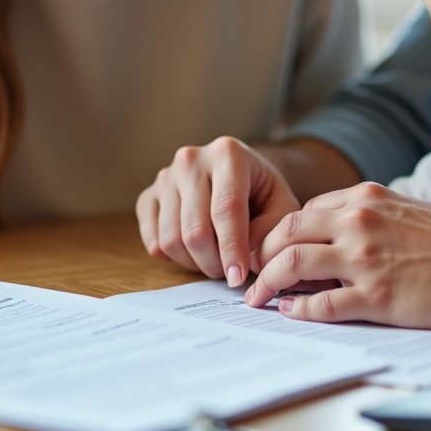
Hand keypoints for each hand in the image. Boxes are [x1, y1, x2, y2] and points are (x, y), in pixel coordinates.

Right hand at [136, 136, 300, 285]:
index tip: (238, 277)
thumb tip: (248, 255)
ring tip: (215, 259)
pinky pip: (153, 240)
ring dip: (195, 262)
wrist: (237, 173)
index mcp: (227, 154)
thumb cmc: (261, 191)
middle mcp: (191, 160)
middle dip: (214, 262)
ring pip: (171, 239)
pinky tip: (193, 251)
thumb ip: (272, 228)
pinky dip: (173, 257)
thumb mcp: (282, 204)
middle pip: (195, 229)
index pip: (226, 209)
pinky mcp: (149, 195)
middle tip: (230, 271)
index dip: (232, 249)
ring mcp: (165, 177)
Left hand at [244, 182, 430, 327]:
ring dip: (267, 285)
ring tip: (257, 298)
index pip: (302, 212)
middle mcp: (357, 223)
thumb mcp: (403, 210)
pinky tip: (290, 312)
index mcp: (363, 199)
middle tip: (252, 275)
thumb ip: (365, 217)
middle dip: (261, 256)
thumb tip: (331, 235)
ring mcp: (364, 260)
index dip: (279, 235)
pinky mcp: (375, 296)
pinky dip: (298, 310)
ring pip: (292, 265)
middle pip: (285, 234)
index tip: (270, 252)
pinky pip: (321, 305)